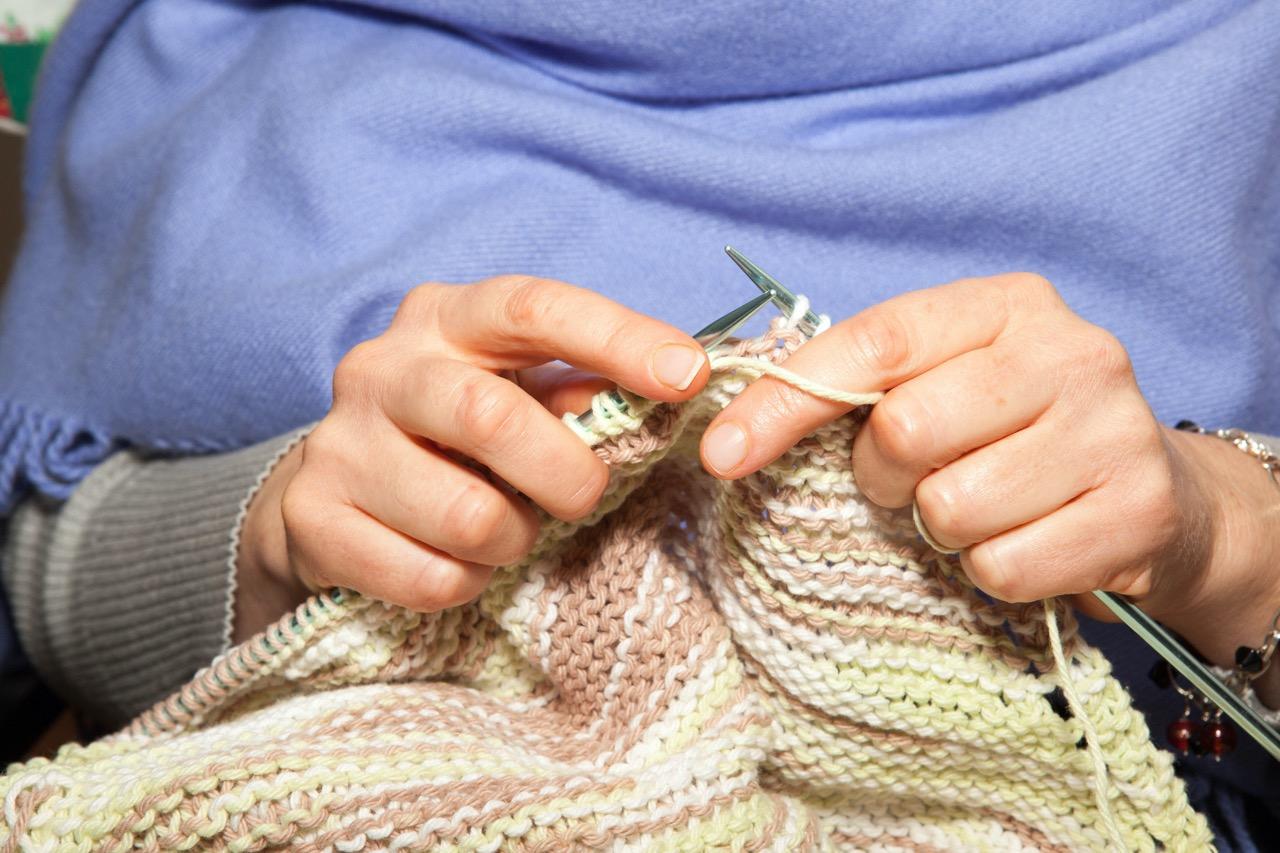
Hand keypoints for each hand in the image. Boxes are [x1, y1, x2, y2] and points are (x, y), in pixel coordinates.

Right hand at [234, 276, 708, 641]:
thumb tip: (669, 383)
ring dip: (513, 539)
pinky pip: (429, 576)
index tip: (688, 376)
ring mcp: (337, 443)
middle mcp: (381, 367)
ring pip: (466, 514)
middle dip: (565, 474)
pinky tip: (458, 561)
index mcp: (445, 318)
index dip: (617, 338)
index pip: (534, 308)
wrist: (330, 496)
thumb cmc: (454, 438)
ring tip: (506, 530)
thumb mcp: (517, 394)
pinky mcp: (313, 518)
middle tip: (582, 497)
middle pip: (490, 416)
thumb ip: (582, 389)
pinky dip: (468, 582)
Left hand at [700, 273, 1279, 688]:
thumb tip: (732, 427)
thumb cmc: (1015, 435)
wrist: (1154, 496)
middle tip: (915, 482)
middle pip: (903, 430)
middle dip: (884, 477)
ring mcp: (1112, 430)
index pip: (872, 344)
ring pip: (950, 509)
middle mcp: (1069, 352)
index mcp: (1007, 305)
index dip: (786, 402)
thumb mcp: (948, 383)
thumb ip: (864, 384)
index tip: (721, 454)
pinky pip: (1003, 567)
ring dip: (943, 530)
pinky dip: (993, 572)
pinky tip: (1027, 541)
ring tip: (982, 509)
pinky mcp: (1138, 511)